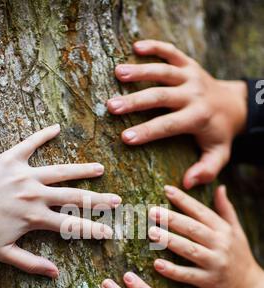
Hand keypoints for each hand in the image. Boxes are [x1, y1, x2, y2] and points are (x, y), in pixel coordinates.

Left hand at [0, 124, 120, 277]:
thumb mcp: (3, 253)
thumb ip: (31, 263)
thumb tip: (55, 273)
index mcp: (35, 218)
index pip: (71, 225)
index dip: (93, 230)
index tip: (110, 232)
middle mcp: (35, 195)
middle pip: (73, 197)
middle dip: (98, 200)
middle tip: (116, 200)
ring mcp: (24, 175)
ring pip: (60, 171)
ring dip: (82, 170)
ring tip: (100, 168)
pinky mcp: (9, 159)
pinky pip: (29, 144)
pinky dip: (42, 135)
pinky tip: (57, 128)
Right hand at [107, 40, 246, 188]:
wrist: (233, 105)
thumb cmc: (219, 134)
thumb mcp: (218, 155)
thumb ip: (206, 170)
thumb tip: (186, 184)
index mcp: (198, 117)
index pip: (169, 125)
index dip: (147, 131)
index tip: (126, 138)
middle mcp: (194, 93)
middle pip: (161, 96)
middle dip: (135, 101)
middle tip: (111, 106)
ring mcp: (191, 76)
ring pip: (163, 71)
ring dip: (140, 71)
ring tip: (117, 73)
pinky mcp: (189, 64)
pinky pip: (171, 51)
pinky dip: (155, 47)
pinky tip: (136, 47)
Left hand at [148, 185, 263, 287]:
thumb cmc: (239, 256)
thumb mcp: (236, 231)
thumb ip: (226, 209)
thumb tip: (220, 187)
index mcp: (223, 230)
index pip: (201, 211)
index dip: (183, 200)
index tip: (166, 190)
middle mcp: (220, 244)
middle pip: (193, 228)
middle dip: (172, 219)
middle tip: (152, 211)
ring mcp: (214, 263)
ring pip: (189, 249)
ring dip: (170, 241)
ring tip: (152, 232)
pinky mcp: (209, 281)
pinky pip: (188, 275)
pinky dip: (173, 270)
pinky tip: (157, 264)